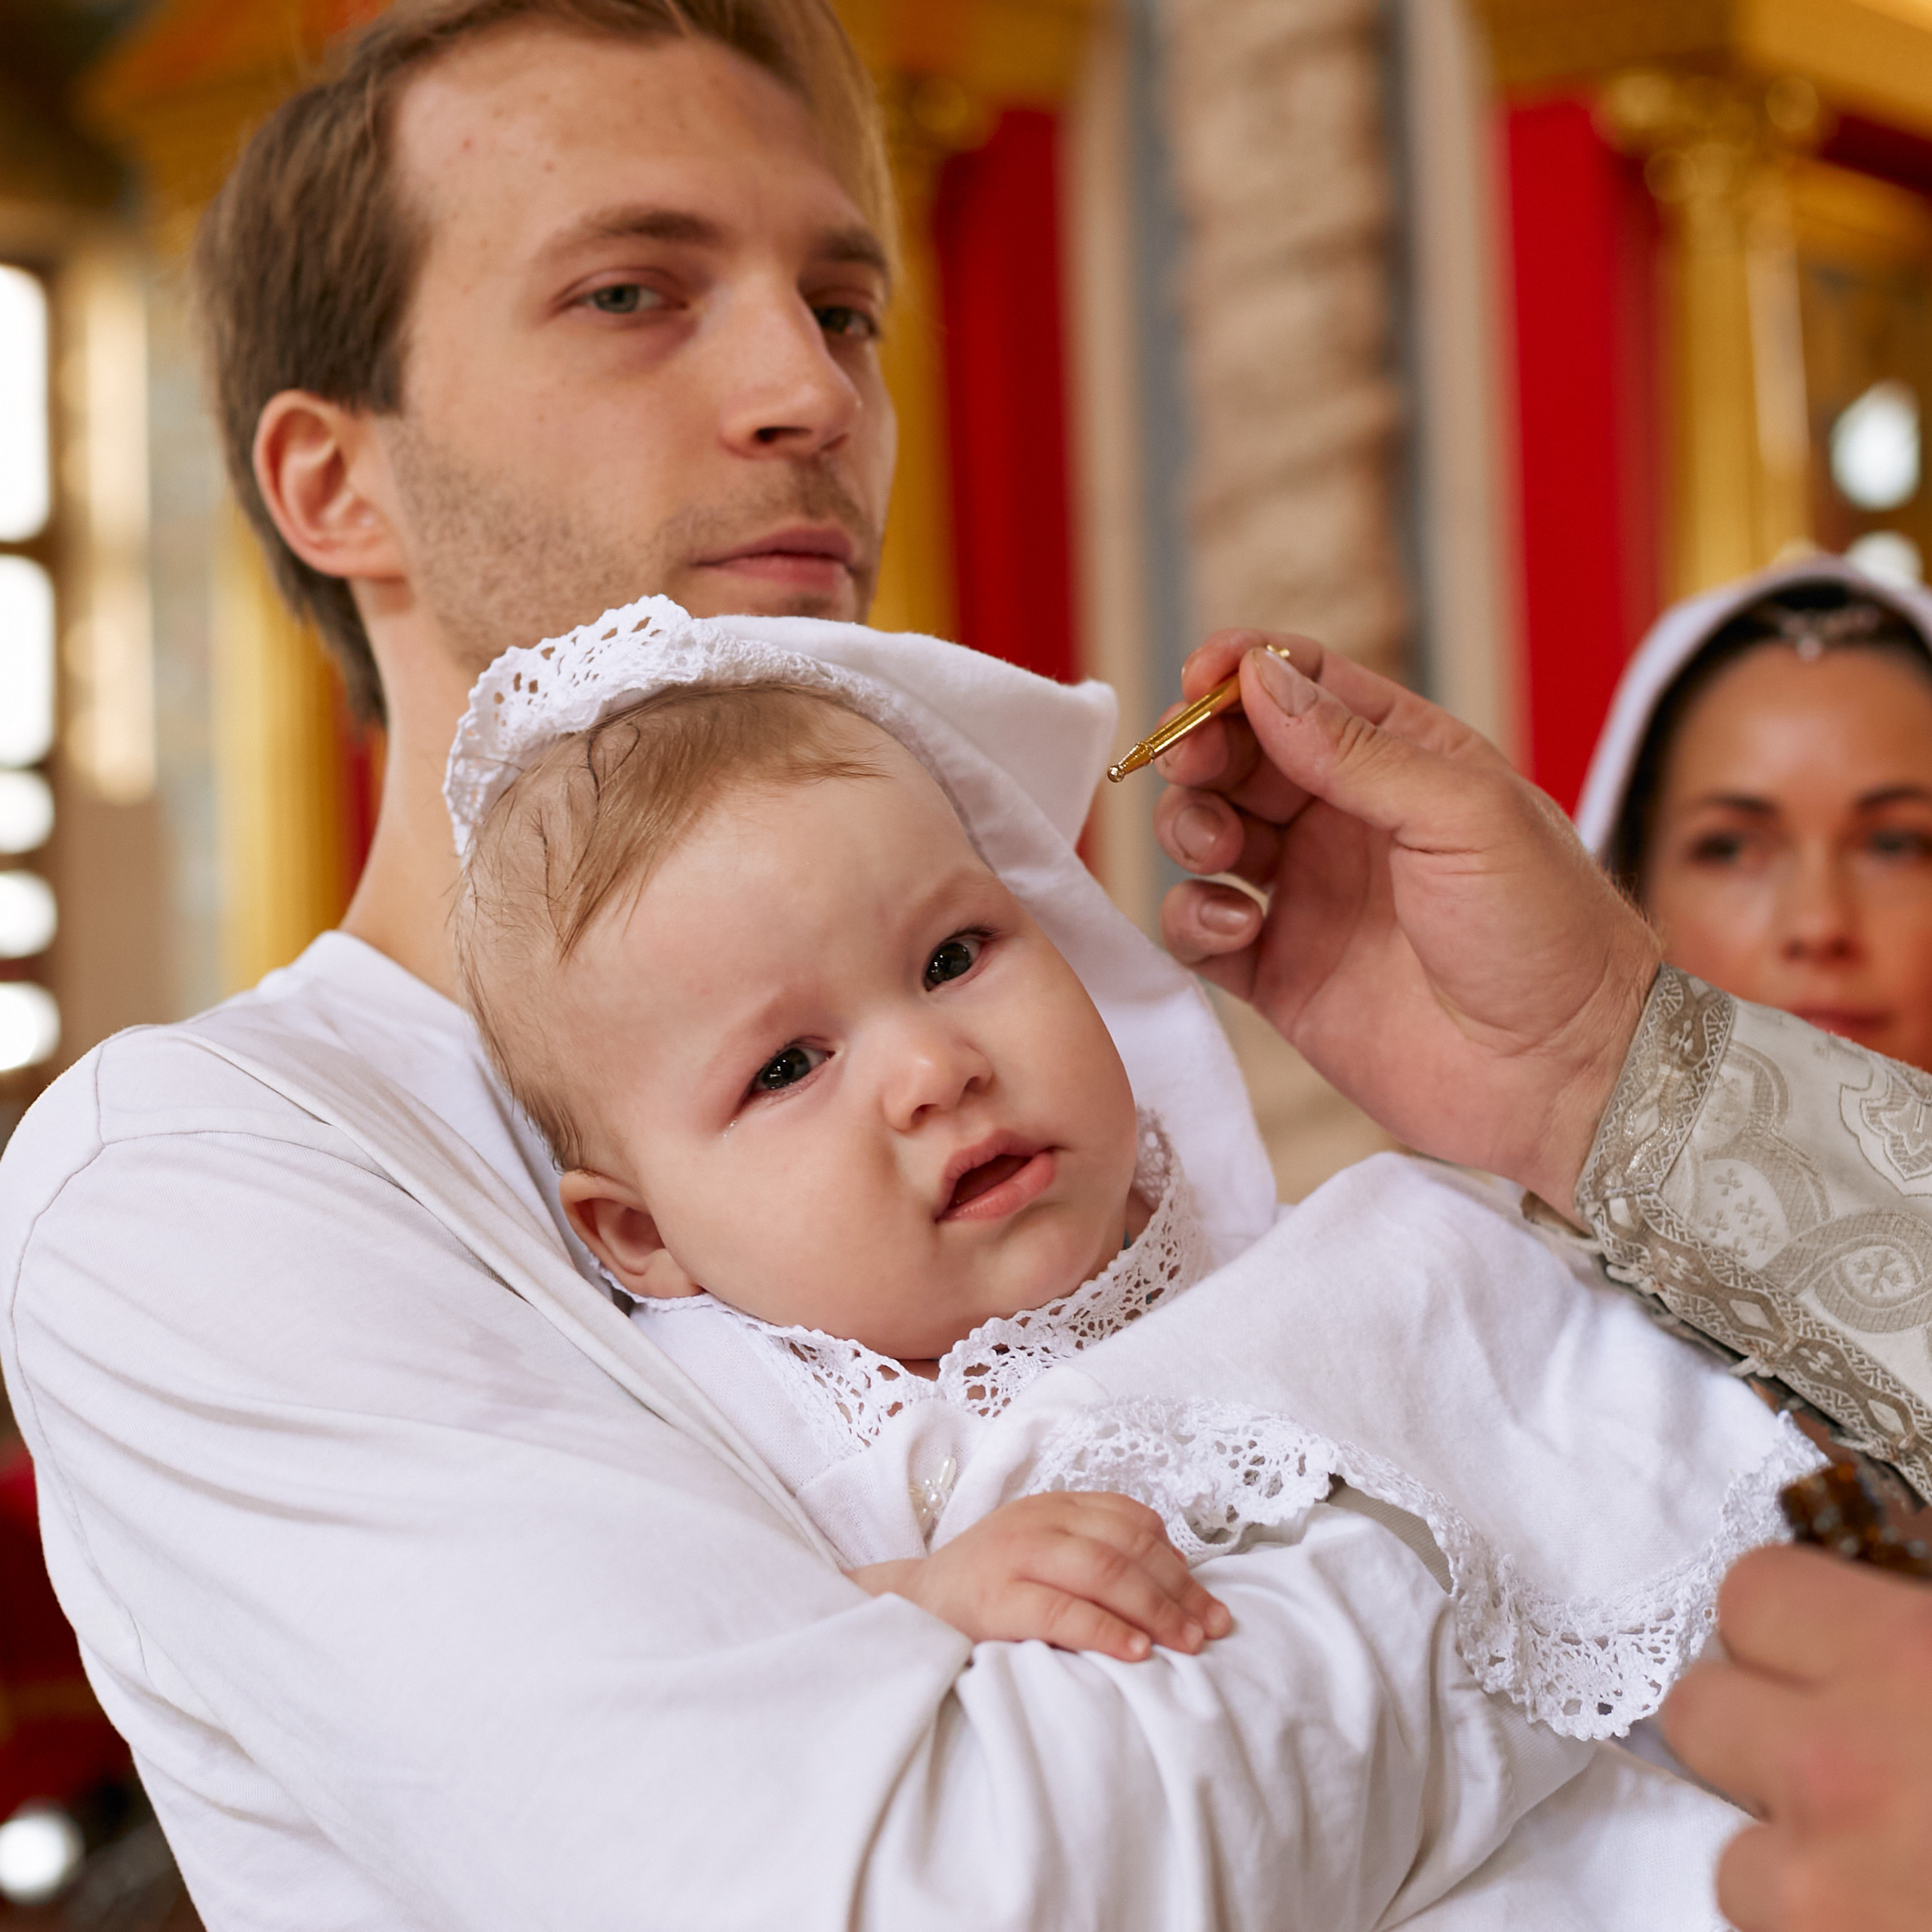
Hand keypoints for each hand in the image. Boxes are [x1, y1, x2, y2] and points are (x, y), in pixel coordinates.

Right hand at [848, 1492, 1231, 1662]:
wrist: (910, 1607)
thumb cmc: (987, 1585)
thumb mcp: (1042, 1550)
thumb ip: (1095, 1549)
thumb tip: (1173, 1573)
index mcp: (1054, 1506)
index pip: (1133, 1521)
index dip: (1179, 1561)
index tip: (1209, 1600)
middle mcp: (1038, 1521)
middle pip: (1127, 1547)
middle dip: (1179, 1589)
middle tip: (1213, 1628)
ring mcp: (1015, 1556)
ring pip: (1104, 1572)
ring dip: (1156, 1609)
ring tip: (1188, 1643)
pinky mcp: (996, 1599)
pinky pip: (1063, 1611)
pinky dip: (1107, 1630)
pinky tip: (1137, 1652)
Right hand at [1153, 631, 1660, 1213]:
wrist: (1562, 1075)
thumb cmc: (1545, 934)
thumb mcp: (1463, 814)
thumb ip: (1356, 750)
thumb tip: (1259, 678)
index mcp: (1401, 760)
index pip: (1302, 686)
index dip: (1241, 669)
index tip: (1199, 675)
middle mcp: (1345, 820)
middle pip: (1238, 754)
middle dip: (1201, 749)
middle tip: (1191, 765)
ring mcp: (1308, 896)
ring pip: (1207, 832)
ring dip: (1192, 827)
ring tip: (1224, 853)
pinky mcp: (1279, 973)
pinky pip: (1200, 928)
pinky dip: (1193, 917)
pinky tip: (1237, 928)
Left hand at [1661, 1545, 1931, 1929]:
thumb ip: (1902, 1628)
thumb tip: (1850, 1607)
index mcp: (1908, 1656)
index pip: (1750, 1590)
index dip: (1781, 1624)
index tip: (1821, 1652)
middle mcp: (1843, 1759)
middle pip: (1696, 1708)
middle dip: (1752, 1734)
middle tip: (1841, 1765)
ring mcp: (1823, 1878)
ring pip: (1727, 1853)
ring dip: (1788, 1862)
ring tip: (1878, 1868)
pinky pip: (1766, 1929)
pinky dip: (1815, 1929)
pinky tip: (1885, 1916)